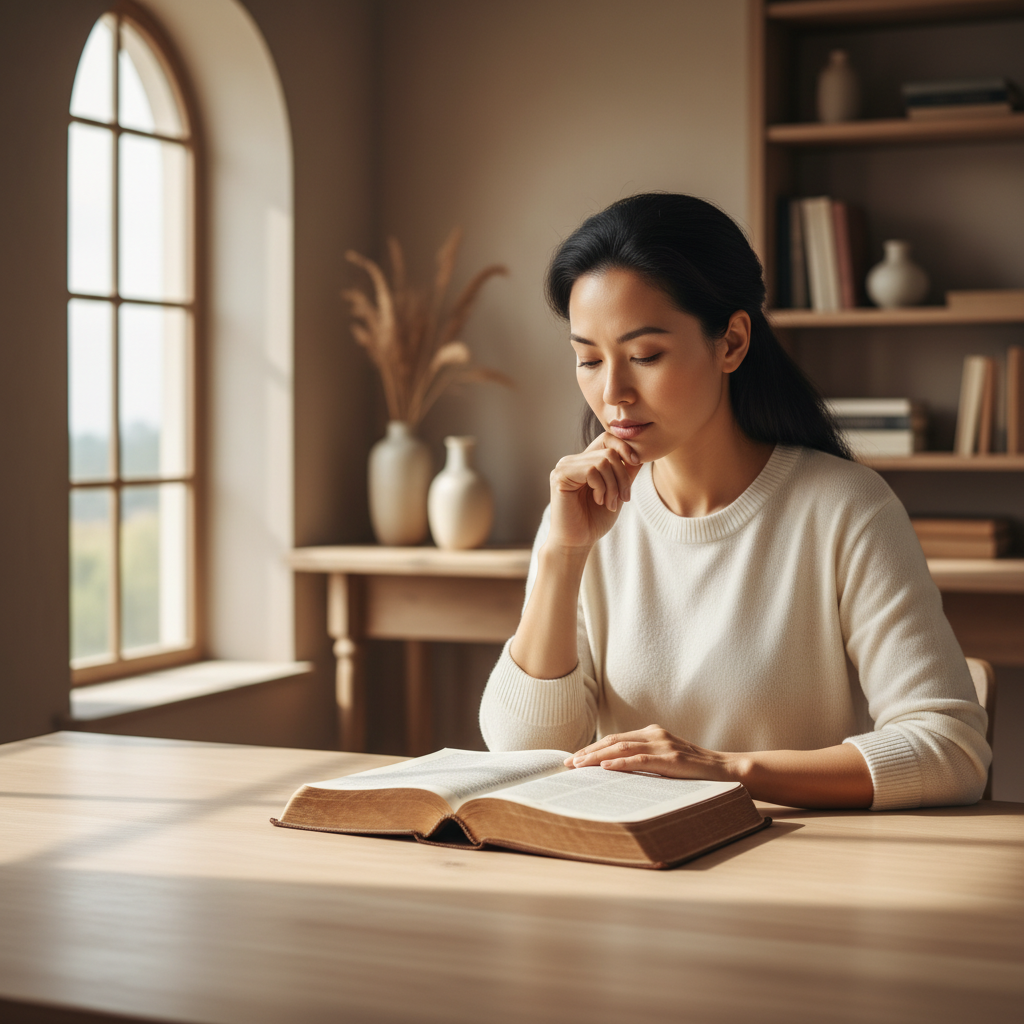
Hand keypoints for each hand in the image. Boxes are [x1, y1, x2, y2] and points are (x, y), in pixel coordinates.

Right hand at [546, 432, 643, 550]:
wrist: (577, 542)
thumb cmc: (594, 520)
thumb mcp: (617, 492)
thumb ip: (626, 473)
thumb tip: (640, 454)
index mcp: (585, 462)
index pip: (607, 439)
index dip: (624, 447)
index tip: (636, 463)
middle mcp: (573, 461)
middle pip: (609, 451)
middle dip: (623, 476)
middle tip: (623, 498)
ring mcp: (565, 467)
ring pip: (603, 461)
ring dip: (613, 486)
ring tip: (609, 503)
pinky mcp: (560, 476)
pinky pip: (592, 470)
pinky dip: (601, 488)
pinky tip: (598, 501)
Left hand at [564, 725, 730, 780]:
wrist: (725, 771)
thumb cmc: (693, 770)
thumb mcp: (665, 761)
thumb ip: (644, 761)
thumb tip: (614, 772)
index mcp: (651, 733)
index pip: (614, 739)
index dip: (592, 747)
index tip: (574, 758)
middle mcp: (654, 734)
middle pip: (613, 741)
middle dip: (588, 752)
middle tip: (568, 763)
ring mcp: (663, 745)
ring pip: (622, 748)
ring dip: (598, 757)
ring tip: (580, 765)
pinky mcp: (671, 759)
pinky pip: (641, 760)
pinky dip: (621, 763)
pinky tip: (606, 768)